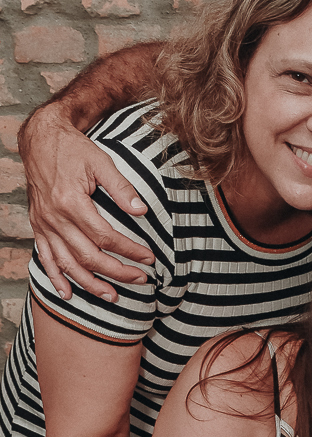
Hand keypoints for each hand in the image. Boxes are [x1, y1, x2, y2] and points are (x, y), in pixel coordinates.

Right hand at [18, 104, 152, 301]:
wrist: (40, 140)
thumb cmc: (72, 149)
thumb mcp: (101, 162)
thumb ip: (122, 188)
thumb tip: (142, 211)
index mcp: (71, 202)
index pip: (106, 237)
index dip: (129, 250)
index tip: (149, 258)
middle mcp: (55, 218)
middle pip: (88, 256)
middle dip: (117, 272)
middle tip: (140, 279)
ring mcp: (44, 225)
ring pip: (67, 263)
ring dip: (90, 283)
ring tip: (112, 296)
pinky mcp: (38, 227)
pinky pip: (45, 258)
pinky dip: (56, 277)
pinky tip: (68, 293)